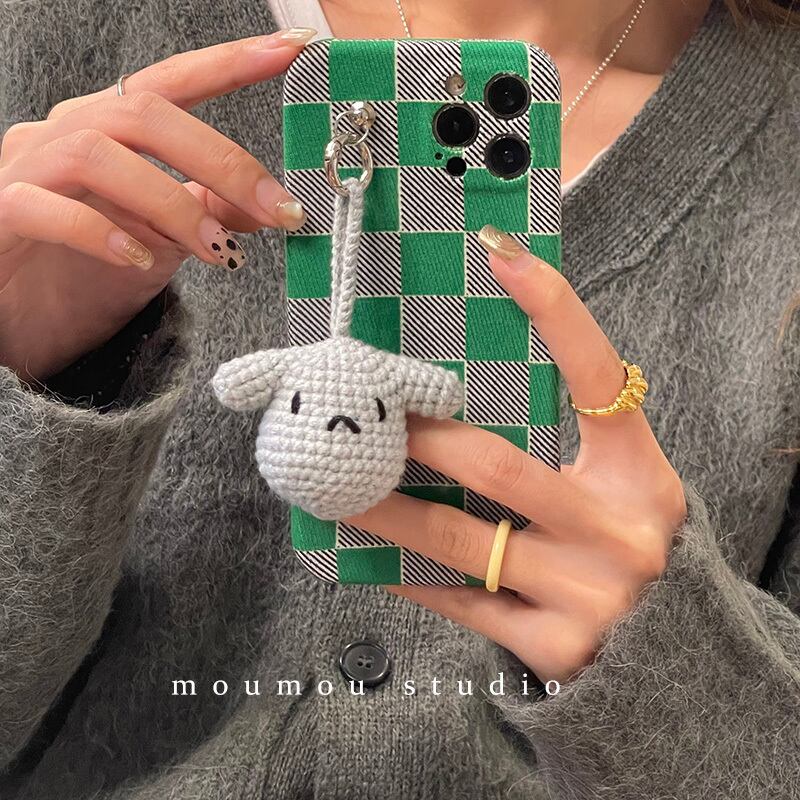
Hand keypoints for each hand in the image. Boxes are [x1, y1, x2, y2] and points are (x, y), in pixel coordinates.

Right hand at [0, 29, 314, 379]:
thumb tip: (268, 206)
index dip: (229, 64)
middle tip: (278, 209)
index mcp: (105, 132)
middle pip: (142, 113)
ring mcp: (24, 171)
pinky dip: (99, 232)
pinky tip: (139, 259)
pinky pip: (42, 206)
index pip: (169, 85)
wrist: (15, 319)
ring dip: (171, 203)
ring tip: (218, 251)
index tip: (293, 49)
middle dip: (221, 160)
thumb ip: (207, 215)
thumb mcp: (161, 242)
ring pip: (96, 154)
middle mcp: (62, 137)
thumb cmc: (81, 275)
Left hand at [345, 226, 686, 683]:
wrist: (663, 652)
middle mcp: (623, 532)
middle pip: (499, 467)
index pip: (597, 380)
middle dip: (420, 435)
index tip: (499, 252)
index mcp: (641, 476)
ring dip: (387, 506)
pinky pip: (457, 600)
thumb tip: (464, 387)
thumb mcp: (612, 485)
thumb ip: (561, 440)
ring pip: (459, 538)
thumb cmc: (617, 542)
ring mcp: (589, 595)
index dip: (554, 312)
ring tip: (338, 481)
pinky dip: (407, 572)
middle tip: (366, 411)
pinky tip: (366, 552)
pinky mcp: (553, 647)